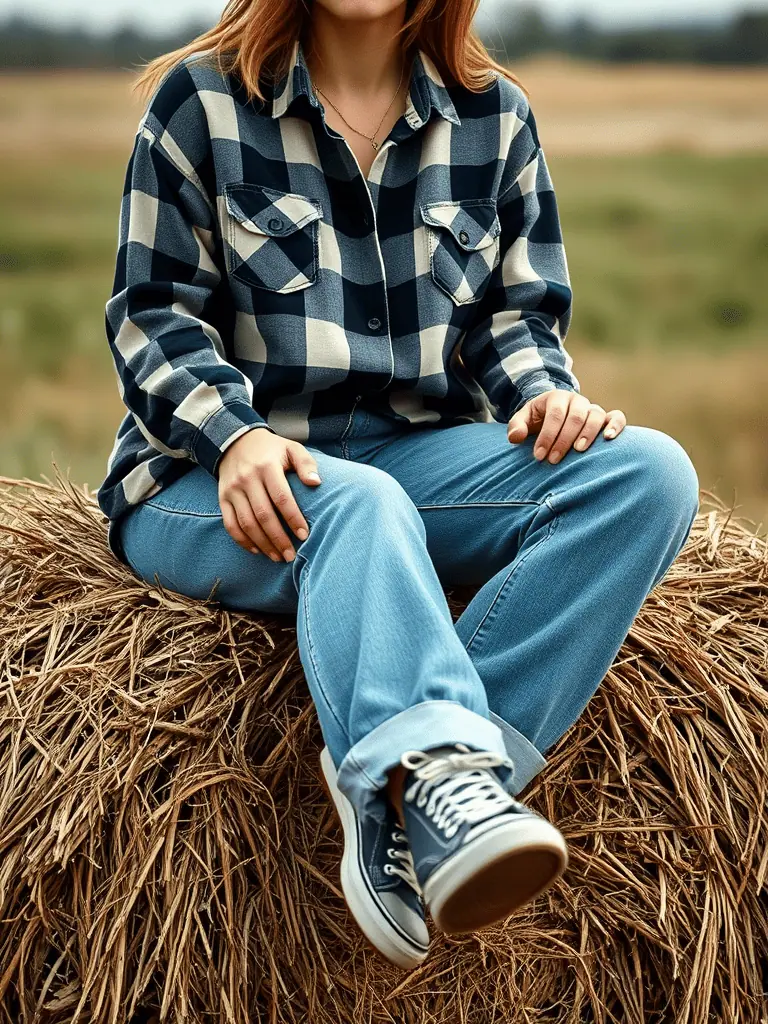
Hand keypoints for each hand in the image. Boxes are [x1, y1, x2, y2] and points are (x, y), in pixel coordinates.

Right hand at [217, 428, 321, 561]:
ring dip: (262, 544)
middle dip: (279, 538)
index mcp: (267, 467)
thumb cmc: (271, 450)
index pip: (281, 498)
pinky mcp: (222, 498)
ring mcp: (232, 490)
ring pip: (246, 523)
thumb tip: (316, 483)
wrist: (234, 441)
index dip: (293, 518)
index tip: (304, 535)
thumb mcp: (291, 448)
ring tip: (277, 557)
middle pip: (263, 515)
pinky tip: (257, 550)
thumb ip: (306, 464)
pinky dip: (242, 540)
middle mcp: (247, 479)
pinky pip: (230, 524)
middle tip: (291, 555)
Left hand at [507, 391, 626, 463]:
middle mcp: (577, 400)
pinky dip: (616, 426)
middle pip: (575, 417)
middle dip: (564, 440)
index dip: (547, 435)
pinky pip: (616, 417)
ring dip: (588, 434)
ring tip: (579, 451)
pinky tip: (609, 439)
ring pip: (596, 416)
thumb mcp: (523, 420)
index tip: (539, 456)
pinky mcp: (605, 418)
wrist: (553, 415)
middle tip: (553, 460)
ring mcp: (592, 408)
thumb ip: (516, 427)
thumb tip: (516, 437)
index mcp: (556, 397)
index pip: (554, 415)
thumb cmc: (537, 420)